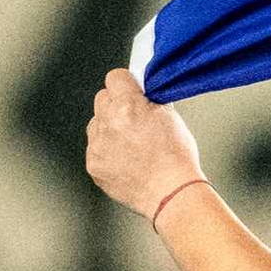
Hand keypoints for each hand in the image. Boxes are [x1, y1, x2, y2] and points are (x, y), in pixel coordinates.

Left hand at [85, 69, 206, 220]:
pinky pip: (95, 149)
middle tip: (134, 119)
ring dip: (109, 128)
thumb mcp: (171, 118)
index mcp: (128, 106)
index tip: (131, 90)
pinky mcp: (93, 164)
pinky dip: (108, 152)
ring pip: (95, 124)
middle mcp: (107, 122)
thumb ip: (150, 102)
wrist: (172, 192)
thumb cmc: (177, 158)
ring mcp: (97, 145)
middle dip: (116, 105)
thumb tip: (141, 94)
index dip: (126, 83)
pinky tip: (127, 161)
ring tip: (132, 144)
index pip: (115, 77)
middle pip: (102, 99)